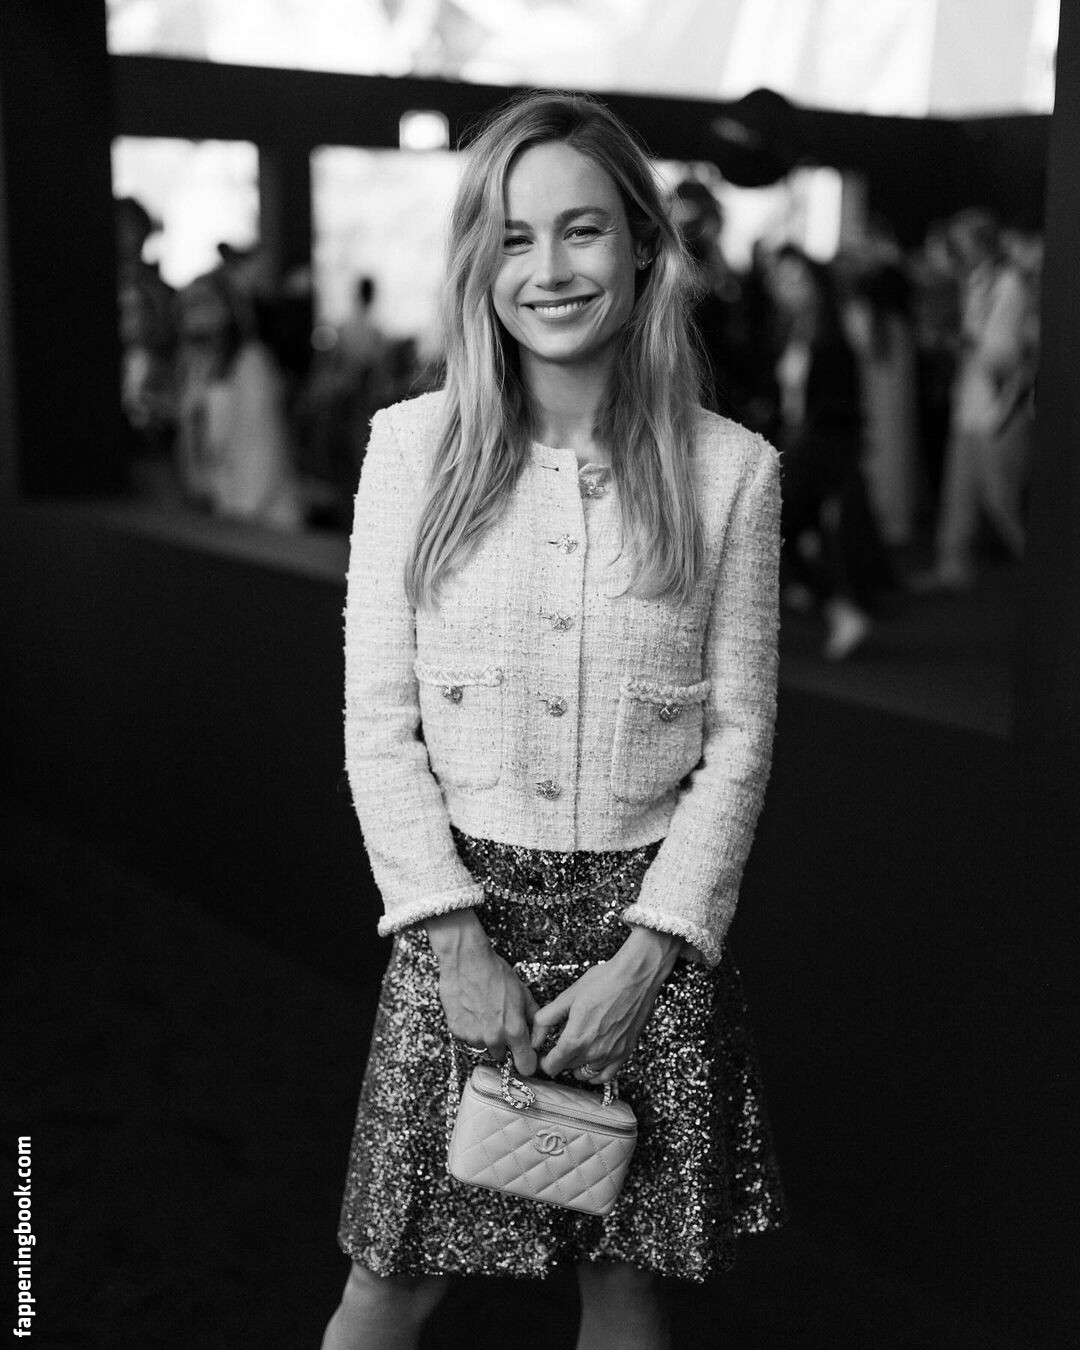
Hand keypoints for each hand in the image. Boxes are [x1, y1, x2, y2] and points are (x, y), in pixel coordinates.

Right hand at [426, 910, 538, 1075]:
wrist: (466, 960)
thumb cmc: (495, 972)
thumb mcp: (523, 993)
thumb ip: (533, 1019)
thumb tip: (538, 1036)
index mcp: (514, 1030)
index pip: (525, 1066)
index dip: (527, 1061)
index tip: (525, 1056)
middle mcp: (494, 1038)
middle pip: (503, 1057)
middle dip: (504, 1044)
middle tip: (501, 1023)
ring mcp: (473, 1036)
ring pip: (484, 1047)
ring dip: (486, 1036)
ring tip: (485, 1013)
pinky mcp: (457, 1031)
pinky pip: (468, 1038)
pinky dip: (471, 1029)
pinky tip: (473, 1011)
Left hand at [530, 927, 681, 1083]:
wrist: (635, 977)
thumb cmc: (604, 981)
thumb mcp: (567, 996)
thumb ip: (546, 1020)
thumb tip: (535, 1039)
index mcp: (575, 1039)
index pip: (551, 1066)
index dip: (544, 1059)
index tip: (544, 1050)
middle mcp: (593, 1052)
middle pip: (566, 1068)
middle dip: (559, 1058)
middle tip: (560, 1041)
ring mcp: (611, 1055)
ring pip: (584, 1074)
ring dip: (576, 1065)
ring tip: (576, 1047)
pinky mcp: (625, 1053)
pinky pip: (606, 1076)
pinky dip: (595, 1072)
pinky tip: (592, 1058)